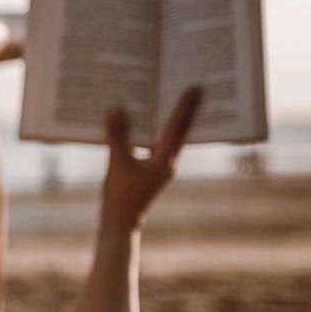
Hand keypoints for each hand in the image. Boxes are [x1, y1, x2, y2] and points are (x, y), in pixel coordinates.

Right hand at [101, 87, 200, 229]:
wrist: (120, 223)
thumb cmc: (120, 196)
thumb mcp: (117, 163)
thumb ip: (117, 135)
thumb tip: (115, 109)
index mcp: (164, 162)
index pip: (176, 129)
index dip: (184, 107)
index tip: (195, 89)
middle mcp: (168, 163)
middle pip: (180, 132)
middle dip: (187, 110)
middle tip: (196, 88)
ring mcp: (161, 168)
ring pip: (171, 139)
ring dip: (174, 120)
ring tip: (178, 100)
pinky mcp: (152, 171)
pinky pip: (158, 145)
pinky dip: (157, 132)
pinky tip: (149, 123)